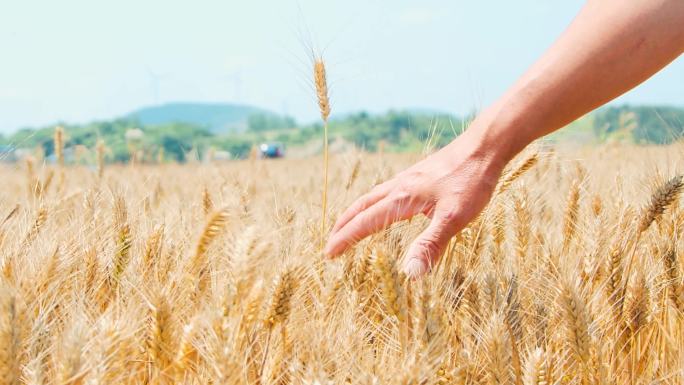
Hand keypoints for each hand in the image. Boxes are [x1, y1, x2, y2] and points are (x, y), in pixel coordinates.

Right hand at [324, 128, 506, 277]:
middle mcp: (399, 186)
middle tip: (330, 242)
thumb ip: (431, 245)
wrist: (485, 146)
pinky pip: (387, 190)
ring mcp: (409, 178)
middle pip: (362, 206)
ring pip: (373, 196)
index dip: (346, 239)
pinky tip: (387, 205)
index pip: (365, 222)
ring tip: (350, 224)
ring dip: (357, 212)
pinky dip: (375, 202)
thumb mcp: (454, 218)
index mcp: (402, 198)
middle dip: (344, 225)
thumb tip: (410, 273)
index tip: (329, 253)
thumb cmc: (472, 181)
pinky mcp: (420, 174)